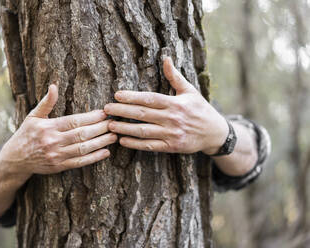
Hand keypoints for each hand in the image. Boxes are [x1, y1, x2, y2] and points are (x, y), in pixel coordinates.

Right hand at [0, 84, 116, 176]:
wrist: (15, 160)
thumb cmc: (26, 134)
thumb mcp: (33, 116)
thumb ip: (46, 102)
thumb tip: (54, 86)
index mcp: (48, 127)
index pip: (74, 121)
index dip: (91, 117)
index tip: (104, 113)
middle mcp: (52, 141)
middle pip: (82, 134)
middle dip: (100, 128)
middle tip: (114, 123)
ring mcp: (56, 155)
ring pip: (83, 149)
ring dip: (101, 142)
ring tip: (114, 136)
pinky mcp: (59, 167)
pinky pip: (80, 162)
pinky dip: (94, 158)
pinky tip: (106, 152)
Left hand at [104, 57, 227, 154]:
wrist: (215, 133)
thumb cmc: (201, 109)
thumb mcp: (190, 90)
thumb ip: (175, 76)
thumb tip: (166, 57)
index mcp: (175, 103)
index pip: (149, 99)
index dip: (132, 97)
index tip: (116, 95)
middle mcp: (172, 118)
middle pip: (142, 114)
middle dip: (122, 111)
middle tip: (106, 109)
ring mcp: (172, 134)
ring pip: (143, 131)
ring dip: (125, 128)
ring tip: (110, 125)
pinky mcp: (171, 147)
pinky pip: (150, 145)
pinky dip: (135, 144)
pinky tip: (122, 141)